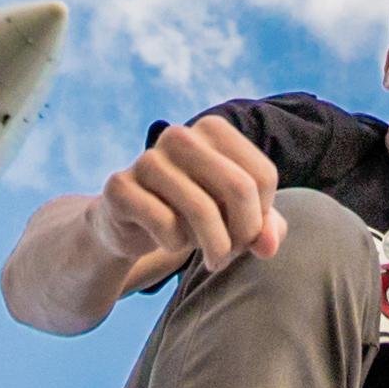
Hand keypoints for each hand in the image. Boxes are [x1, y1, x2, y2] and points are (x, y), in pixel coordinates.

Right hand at [88, 115, 285, 274]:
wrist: (132, 224)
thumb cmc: (192, 214)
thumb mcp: (236, 218)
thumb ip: (264, 227)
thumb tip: (268, 246)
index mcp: (213, 129)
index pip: (261, 175)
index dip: (261, 216)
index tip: (246, 235)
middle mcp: (180, 136)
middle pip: (238, 188)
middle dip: (243, 234)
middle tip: (232, 254)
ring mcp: (147, 159)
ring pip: (202, 210)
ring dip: (214, 246)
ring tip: (212, 258)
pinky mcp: (120, 187)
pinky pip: (165, 224)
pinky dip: (175, 245)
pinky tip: (170, 242)